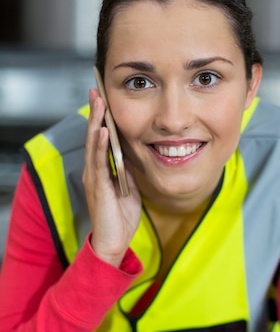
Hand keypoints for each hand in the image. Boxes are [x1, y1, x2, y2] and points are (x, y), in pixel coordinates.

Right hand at [82, 88, 141, 266]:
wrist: (114, 241)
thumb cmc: (120, 216)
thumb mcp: (128, 187)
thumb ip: (126, 169)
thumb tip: (132, 151)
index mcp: (102, 169)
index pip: (101, 137)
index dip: (101, 117)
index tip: (103, 97)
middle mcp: (94, 169)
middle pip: (94, 135)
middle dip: (95, 112)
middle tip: (96, 89)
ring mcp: (94, 177)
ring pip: (94, 144)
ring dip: (96, 122)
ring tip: (98, 102)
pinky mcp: (98, 187)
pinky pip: (99, 163)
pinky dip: (101, 146)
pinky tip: (103, 132)